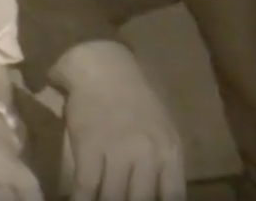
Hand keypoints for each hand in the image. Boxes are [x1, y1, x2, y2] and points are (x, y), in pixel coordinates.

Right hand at [61, 72, 184, 200]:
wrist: (102, 67)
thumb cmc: (132, 98)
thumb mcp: (161, 130)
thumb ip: (163, 162)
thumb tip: (158, 194)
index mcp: (169, 150)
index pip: (172, 197)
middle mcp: (148, 154)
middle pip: (141, 200)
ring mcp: (118, 151)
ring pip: (113, 198)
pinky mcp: (90, 147)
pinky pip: (87, 187)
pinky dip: (82, 200)